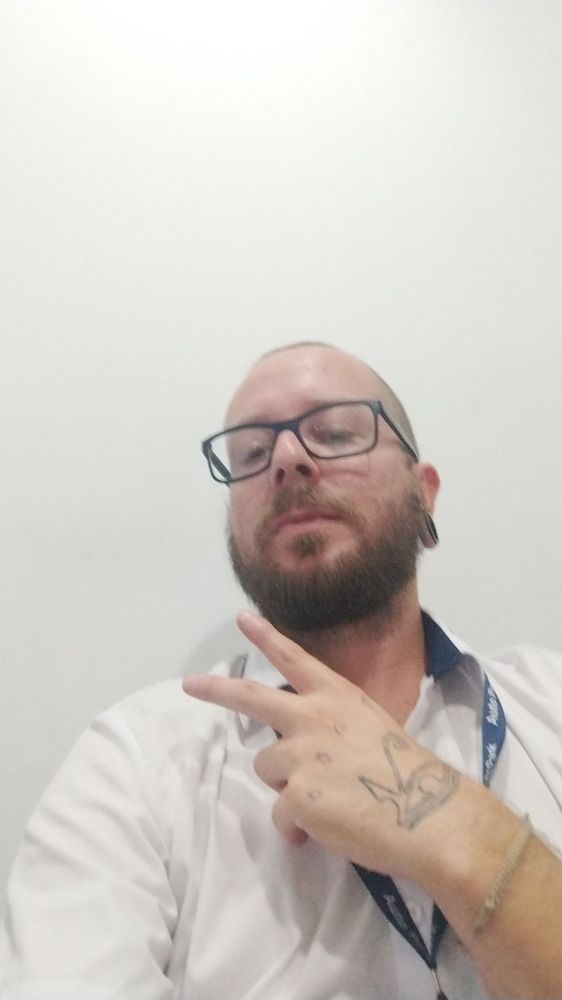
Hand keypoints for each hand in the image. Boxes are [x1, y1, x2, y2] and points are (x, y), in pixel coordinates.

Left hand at [183, 613, 460, 880]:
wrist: (428, 813)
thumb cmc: (408, 773)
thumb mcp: (370, 728)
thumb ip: (333, 731)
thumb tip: (308, 761)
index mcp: (336, 697)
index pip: (294, 659)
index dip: (266, 637)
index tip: (243, 619)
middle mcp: (312, 717)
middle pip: (252, 698)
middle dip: (217, 690)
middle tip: (190, 684)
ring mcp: (300, 755)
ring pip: (267, 767)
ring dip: (285, 787)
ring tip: (326, 802)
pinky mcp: (295, 795)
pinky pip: (281, 815)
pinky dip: (297, 827)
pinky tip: (328, 828)